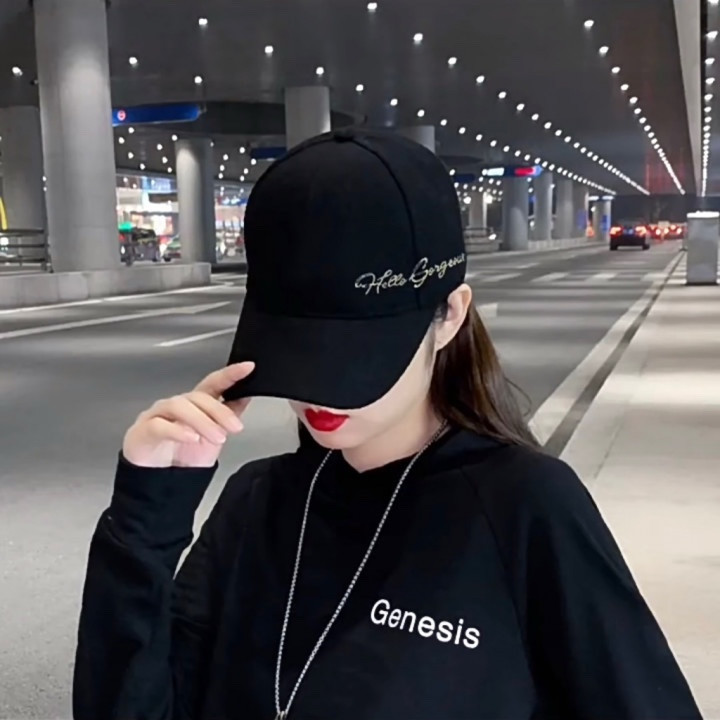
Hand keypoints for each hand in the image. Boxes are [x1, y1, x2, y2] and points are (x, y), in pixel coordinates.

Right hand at [122, 363, 254, 467]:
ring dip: (202, 422)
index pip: (214, 383)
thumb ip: (229, 415)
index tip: (248, 367)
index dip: (230, 374)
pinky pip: (159, 426)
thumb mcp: (216, 435)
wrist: (161, 480)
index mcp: (197, 404)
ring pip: (180, 407)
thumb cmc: (185, 454)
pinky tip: (191, 437)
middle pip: (199, 397)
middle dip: (220, 411)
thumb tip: (247, 396)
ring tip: (217, 438)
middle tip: (235, 427)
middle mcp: (178, 405)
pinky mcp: (144, 430)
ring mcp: (159, 415)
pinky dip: (177, 431)